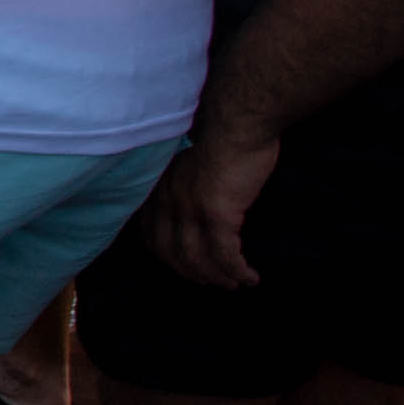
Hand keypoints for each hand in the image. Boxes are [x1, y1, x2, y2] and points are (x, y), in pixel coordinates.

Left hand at [140, 126, 272, 291]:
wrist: (239, 121)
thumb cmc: (223, 134)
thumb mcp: (192, 160)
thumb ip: (188, 182)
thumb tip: (201, 199)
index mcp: (161, 187)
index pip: (152, 232)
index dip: (167, 254)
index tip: (183, 265)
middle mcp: (169, 200)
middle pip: (171, 251)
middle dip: (191, 272)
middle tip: (211, 282)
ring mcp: (191, 208)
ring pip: (198, 258)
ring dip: (217, 276)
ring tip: (235, 284)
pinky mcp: (219, 214)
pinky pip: (225, 254)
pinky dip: (237, 270)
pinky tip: (251, 277)